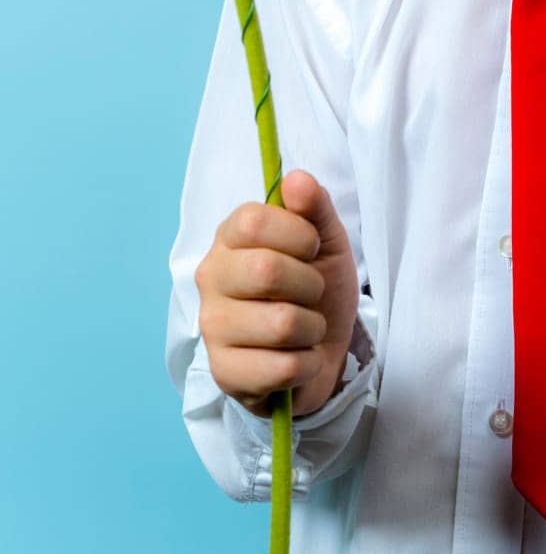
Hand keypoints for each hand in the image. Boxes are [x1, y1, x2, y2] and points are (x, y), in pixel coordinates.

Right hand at [194, 169, 359, 418]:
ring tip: (305, 328)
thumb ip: (314, 206)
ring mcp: (211, 329)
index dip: (297, 234)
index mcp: (230, 238)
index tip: (310, 248)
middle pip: (265, 271)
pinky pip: (282, 368)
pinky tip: (298, 358)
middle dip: (310, 285)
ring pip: (280, 324)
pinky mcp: (224, 374)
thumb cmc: (317, 287)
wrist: (325, 350)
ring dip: (311, 328)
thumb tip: (296, 179)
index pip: (253, 221)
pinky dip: (307, 363)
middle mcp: (211, 278)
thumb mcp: (326, 241)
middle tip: (311, 293)